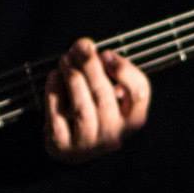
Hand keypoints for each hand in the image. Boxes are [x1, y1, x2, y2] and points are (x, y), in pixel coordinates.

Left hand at [42, 37, 150, 162]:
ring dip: (73, 78)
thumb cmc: (92, 110)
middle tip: (80, 47)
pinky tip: (54, 76)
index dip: (123, 69)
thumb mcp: (106, 92)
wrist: (70, 146)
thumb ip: (102, 69)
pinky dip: (54, 93)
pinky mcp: (63, 146)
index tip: (105, 53)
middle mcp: (114, 135)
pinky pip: (58, 115)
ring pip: (82, 108)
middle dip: (91, 67)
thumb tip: (85, 45)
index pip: (139, 93)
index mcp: (132, 120)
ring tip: (65, 59)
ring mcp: (88, 144)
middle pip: (105, 96)